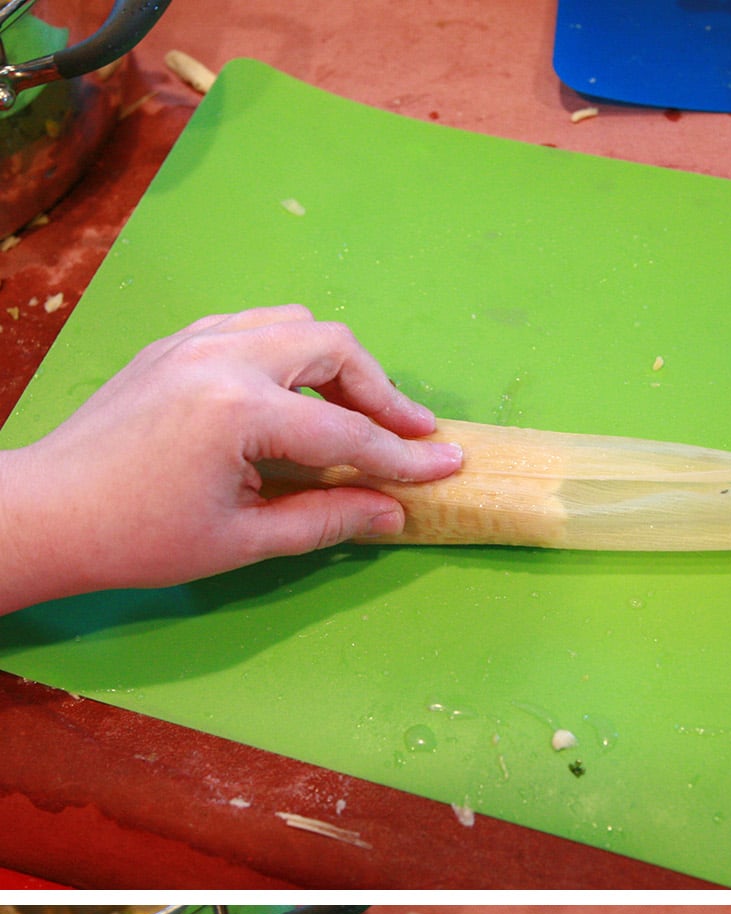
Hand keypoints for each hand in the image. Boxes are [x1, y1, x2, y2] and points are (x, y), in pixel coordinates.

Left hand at [0, 305, 461, 609]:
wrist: (50, 512)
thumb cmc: (138, 538)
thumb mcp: (243, 540)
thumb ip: (326, 519)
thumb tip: (391, 513)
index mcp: (238, 410)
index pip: (346, 429)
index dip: (404, 456)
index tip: (450, 465)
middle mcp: (220, 357)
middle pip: (332, 348)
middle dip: (381, 392)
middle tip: (411, 436)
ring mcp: (193, 341)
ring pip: (293, 325)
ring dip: (338, 365)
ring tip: (361, 414)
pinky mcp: (175, 344)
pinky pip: (253, 327)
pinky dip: (291, 355)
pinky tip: (300, 398)